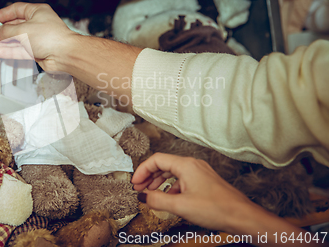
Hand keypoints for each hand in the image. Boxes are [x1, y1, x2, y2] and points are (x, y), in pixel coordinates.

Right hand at [0, 2, 77, 71]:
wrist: (65, 55)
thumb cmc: (52, 37)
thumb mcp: (23, 30)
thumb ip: (7, 31)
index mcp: (37, 12)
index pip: (16, 10)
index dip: (2, 14)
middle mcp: (37, 24)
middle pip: (14, 26)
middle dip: (0, 31)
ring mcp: (37, 38)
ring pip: (16, 40)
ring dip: (2, 43)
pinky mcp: (37, 51)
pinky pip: (20, 50)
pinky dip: (10, 51)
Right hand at [131, 153, 261, 232]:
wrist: (242, 216)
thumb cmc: (216, 208)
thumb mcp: (180, 206)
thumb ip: (157, 200)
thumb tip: (143, 197)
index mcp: (186, 165)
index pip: (156, 160)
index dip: (142, 171)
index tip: (135, 183)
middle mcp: (193, 165)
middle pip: (163, 165)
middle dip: (149, 177)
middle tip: (139, 189)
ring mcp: (200, 172)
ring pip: (173, 172)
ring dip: (159, 182)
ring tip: (151, 194)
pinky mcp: (204, 181)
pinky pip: (182, 180)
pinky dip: (171, 187)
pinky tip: (169, 199)